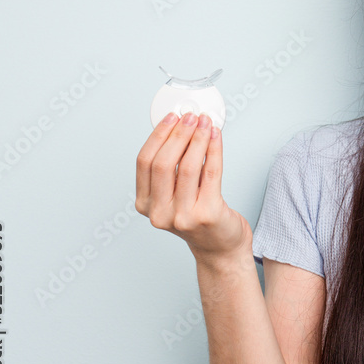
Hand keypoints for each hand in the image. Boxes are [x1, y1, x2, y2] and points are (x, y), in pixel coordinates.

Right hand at [135, 112, 251, 263]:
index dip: (157, 136)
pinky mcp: (207, 214)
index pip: (144, 162)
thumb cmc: (199, 216)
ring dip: (198, 138)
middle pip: (163, 163)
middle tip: (190, 117)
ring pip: (187, 166)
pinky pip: (211, 173)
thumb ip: (172, 167)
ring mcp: (182, 216)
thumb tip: (180, 127)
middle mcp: (160, 213)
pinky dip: (214, 150)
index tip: (171, 117)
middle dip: (178, 134)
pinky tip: (216, 137)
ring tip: (205, 123)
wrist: (219, 246)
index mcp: (145, 204)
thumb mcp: (174, 194)